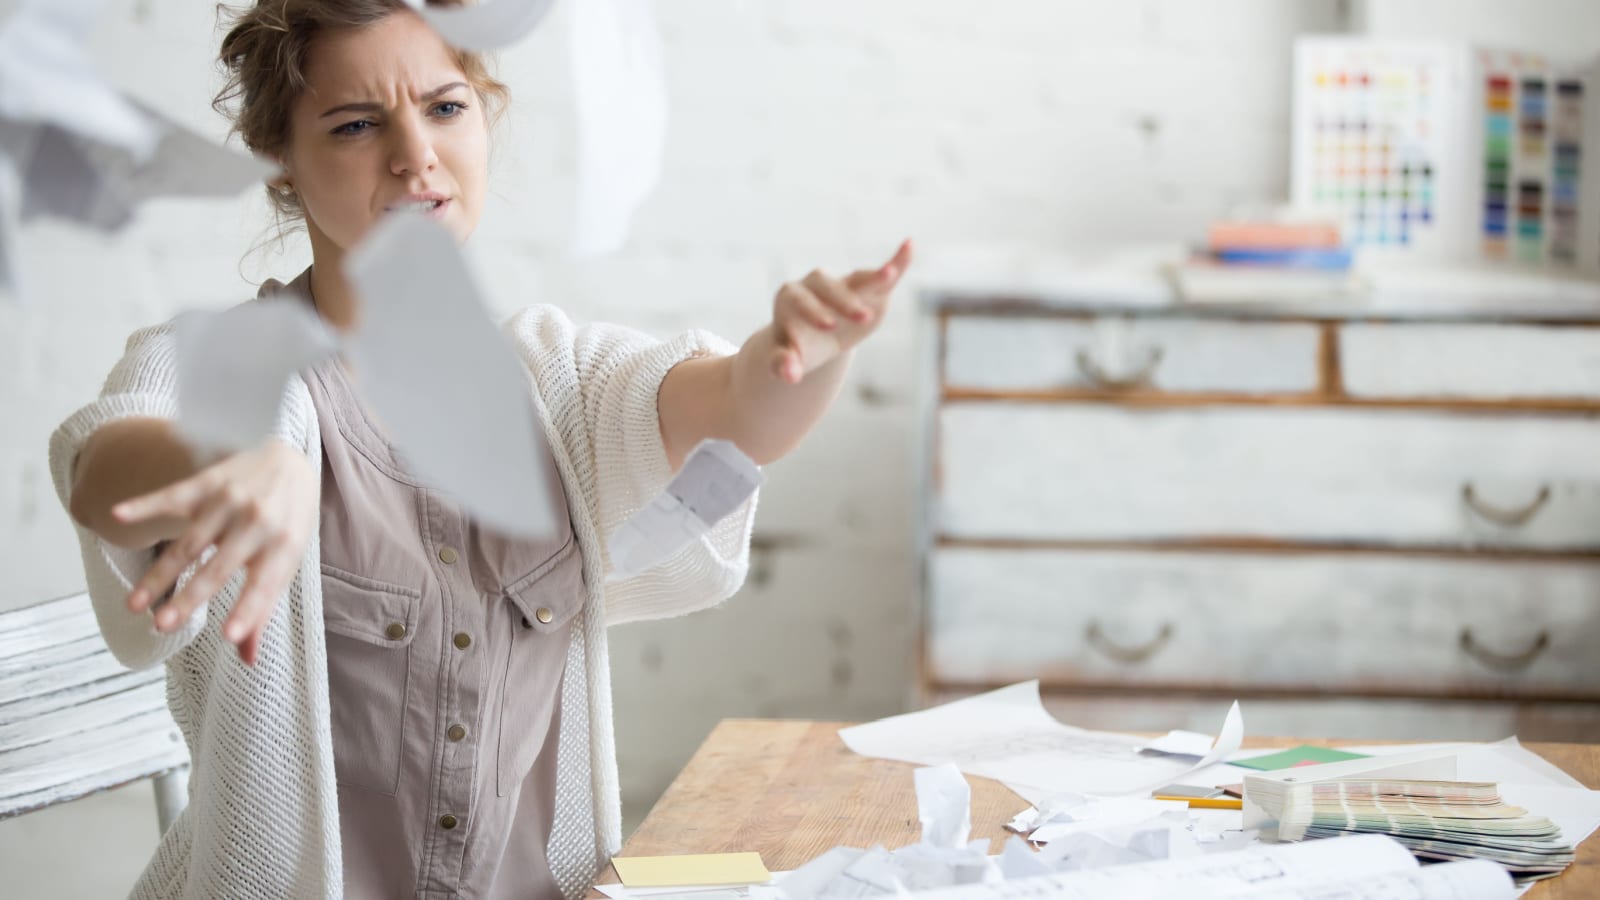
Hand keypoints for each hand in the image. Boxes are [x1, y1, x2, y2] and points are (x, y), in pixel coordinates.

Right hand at [112, 440, 316, 665]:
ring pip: (189, 543)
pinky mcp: (208, 483)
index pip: (264, 585)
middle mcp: (258, 523)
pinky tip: (119, 514)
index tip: (229, 637)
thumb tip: (247, 659)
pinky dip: (145, 505)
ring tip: (133, 604)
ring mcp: (230, 502)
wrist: (289, 460)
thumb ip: (263, 607)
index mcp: (283, 547)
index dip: (248, 611)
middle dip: (188, 598)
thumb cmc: (286, 523)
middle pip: (217, 568)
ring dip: (159, 574)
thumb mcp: (286, 561)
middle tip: (160, 625)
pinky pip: (173, 496)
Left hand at [770, 239, 912, 383]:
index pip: (801, 299)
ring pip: (858, 276)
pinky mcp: (865, 286)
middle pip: (828, 285)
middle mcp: (815, 284)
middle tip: (862, 316)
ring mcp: (842, 283)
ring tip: (890, 274)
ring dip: (874, 277)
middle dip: (845, 300)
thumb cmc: (797, 347)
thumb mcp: (786, 359)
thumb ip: (783, 365)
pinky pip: (881, 272)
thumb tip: (790, 375)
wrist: (814, 339)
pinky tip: (910, 245)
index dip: (815, 311)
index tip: (829, 326)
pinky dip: (896, 261)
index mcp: (790, 297)